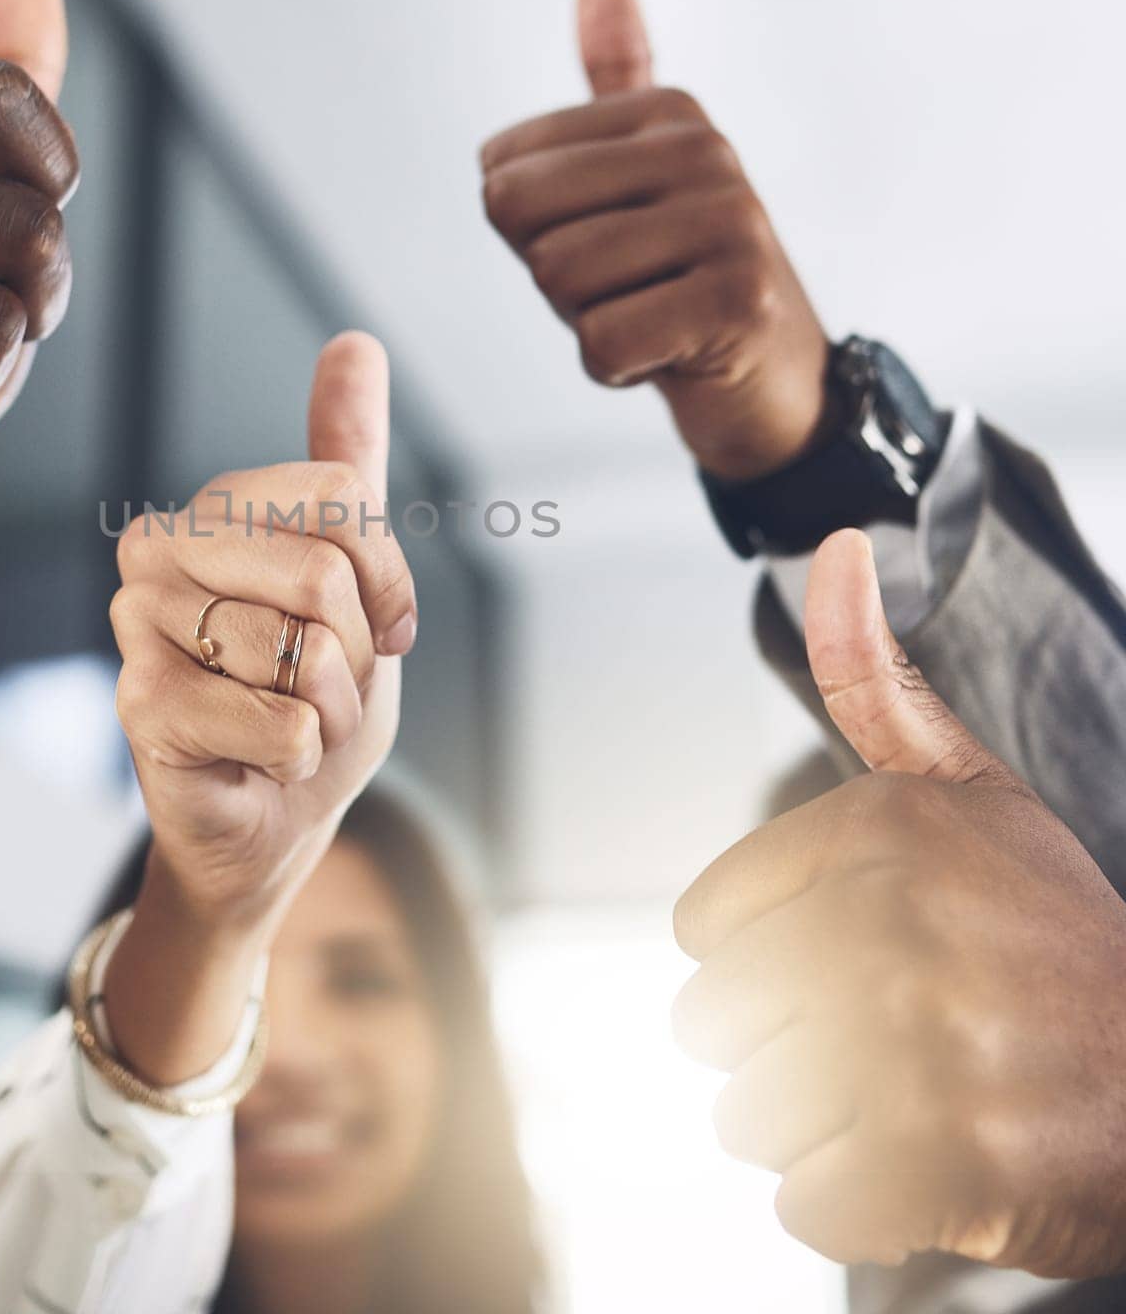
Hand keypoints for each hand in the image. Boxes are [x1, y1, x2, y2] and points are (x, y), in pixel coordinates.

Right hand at [103, 332, 416, 1082]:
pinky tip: (258, 760)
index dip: (389, 579)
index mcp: (209, 508)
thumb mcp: (353, 575)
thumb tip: (355, 341)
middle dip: (362, 652)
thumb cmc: (310, 692)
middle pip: (323, 575)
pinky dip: (301, 757)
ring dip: (332, 711)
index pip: (344, 500)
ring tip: (290, 719)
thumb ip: (347, 461)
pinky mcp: (141, 709)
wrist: (273, 816)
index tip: (378, 624)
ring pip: (307, 655)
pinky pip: (283, 724)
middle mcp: (154, 549)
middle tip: (328, 684)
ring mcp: (136, 627)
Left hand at [480, 0, 830, 480]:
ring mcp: (731, 224)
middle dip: (554, 279)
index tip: (607, 245)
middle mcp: (705, 151)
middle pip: (523, 224)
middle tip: (627, 290)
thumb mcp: (642, 173)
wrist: (774, 383)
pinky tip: (669, 356)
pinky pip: (602, 344)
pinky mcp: (739, 304)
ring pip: (560, 282)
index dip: (532, 234)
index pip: (503, 175)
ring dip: (588, 322)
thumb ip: (617, 77)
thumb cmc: (679, 278)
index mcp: (666, 112)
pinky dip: (617, 369)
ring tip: (653, 317)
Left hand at [672, 530, 1125, 1275]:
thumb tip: (834, 545)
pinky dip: (857, 1206)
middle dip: (786, 1051)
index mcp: (880, 828)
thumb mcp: (970, 791)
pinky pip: (802, 1203)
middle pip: (711, 1027)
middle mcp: (892, 923)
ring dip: (819, 1129)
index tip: (866, 964)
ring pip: (744, 1116)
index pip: (704, 933)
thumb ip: (872, 679)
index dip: (771, 965)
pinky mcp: (941, 1164)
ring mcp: (917, 1045)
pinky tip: (935, 1170)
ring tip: (918, 1099)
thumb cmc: (1047, 937)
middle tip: (896, 1044)